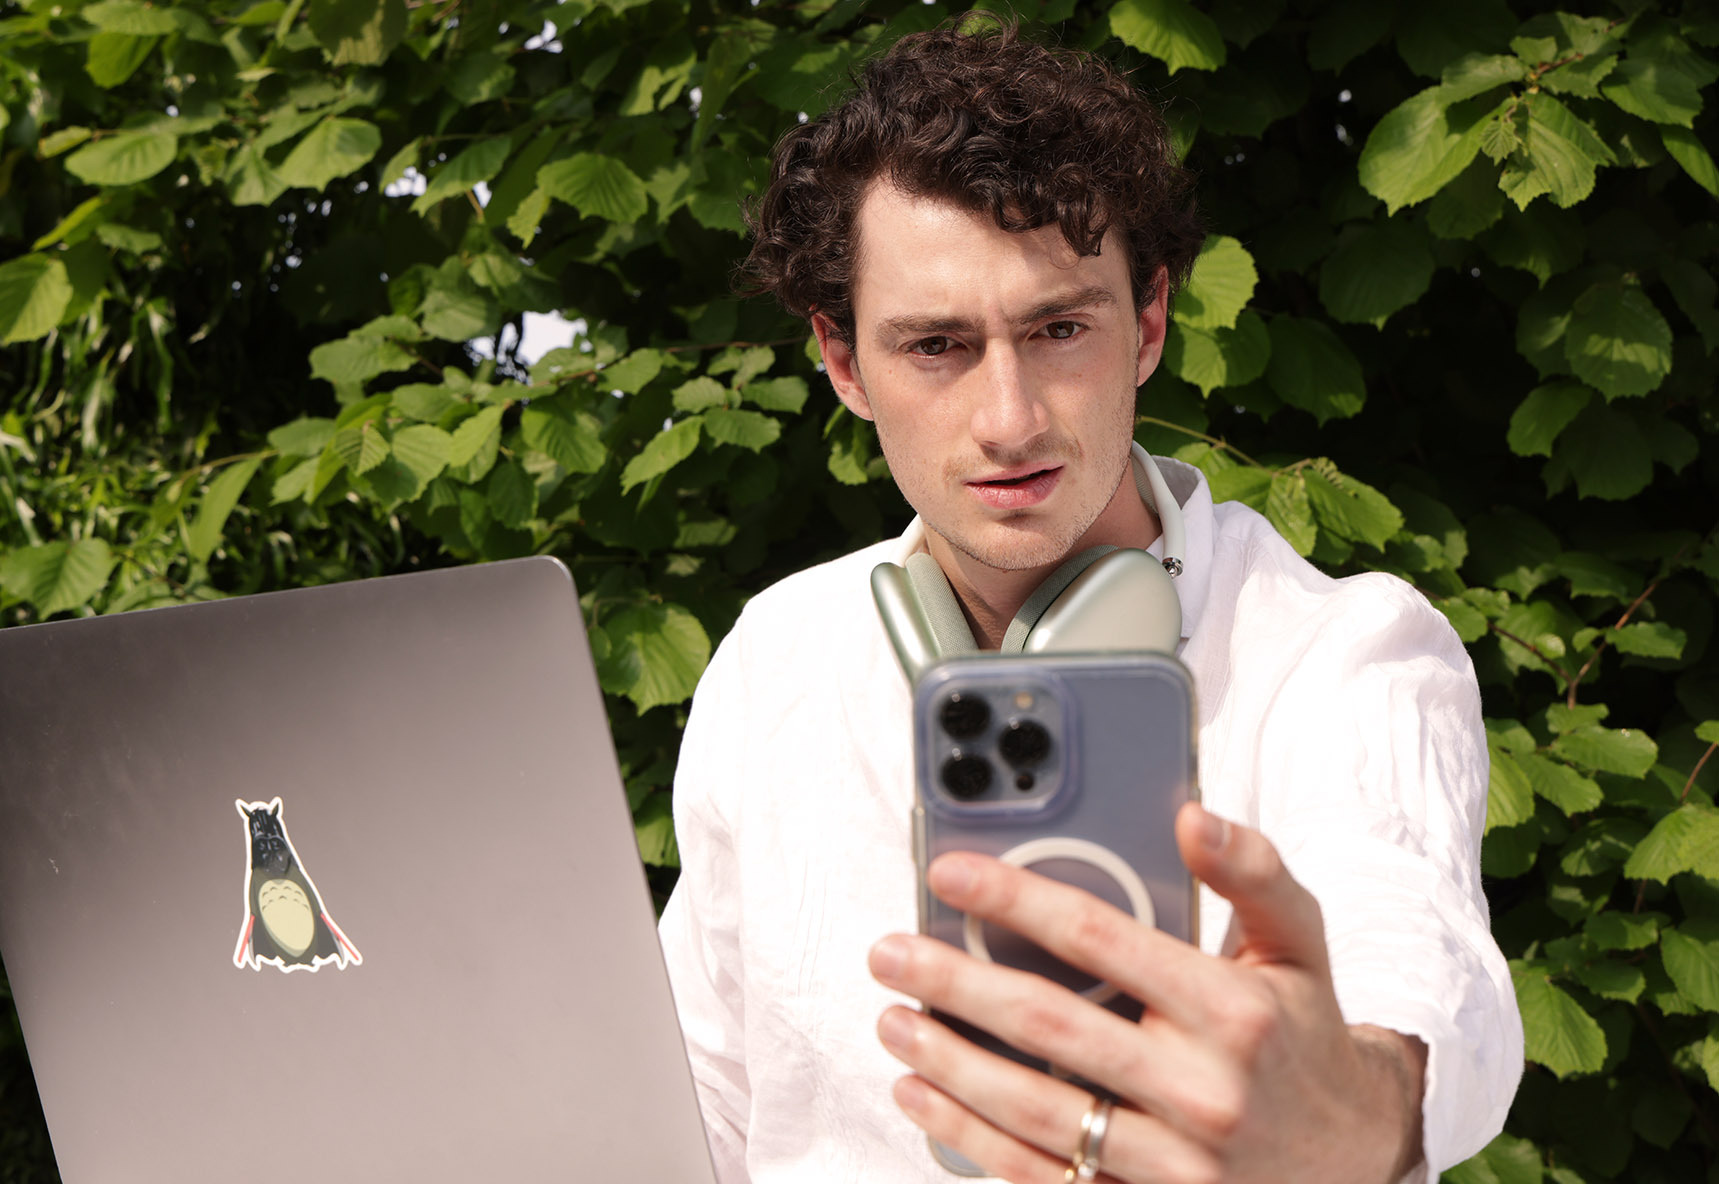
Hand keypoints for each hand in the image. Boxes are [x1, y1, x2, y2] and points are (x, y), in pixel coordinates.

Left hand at [867, 802, 1426, 1183]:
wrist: (1354, 1156)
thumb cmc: (1305, 1034)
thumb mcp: (1300, 942)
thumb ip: (1252, 871)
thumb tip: (1193, 815)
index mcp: (1234, 1011)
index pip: (1102, 939)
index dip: (1016, 898)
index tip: (950, 872)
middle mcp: (1204, 1091)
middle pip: (1051, 1028)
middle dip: (956, 983)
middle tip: (890, 953)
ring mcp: (1175, 1164)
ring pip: (1035, 1110)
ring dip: (948, 1064)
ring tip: (891, 1021)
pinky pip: (1042, 1178)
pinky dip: (970, 1137)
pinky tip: (923, 1095)